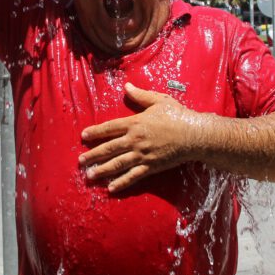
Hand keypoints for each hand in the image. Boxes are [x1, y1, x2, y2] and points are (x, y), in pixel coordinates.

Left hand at [79, 82, 199, 192]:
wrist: (194, 135)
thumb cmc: (177, 116)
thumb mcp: (158, 100)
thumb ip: (140, 95)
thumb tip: (126, 86)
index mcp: (135, 123)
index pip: (110, 128)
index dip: (95, 132)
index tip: (83, 136)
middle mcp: (135, 140)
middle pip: (109, 148)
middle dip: (93, 155)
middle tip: (81, 161)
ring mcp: (142, 155)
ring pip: (118, 164)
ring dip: (102, 170)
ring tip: (90, 175)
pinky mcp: (151, 166)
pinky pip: (133, 176)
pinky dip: (121, 182)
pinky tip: (111, 188)